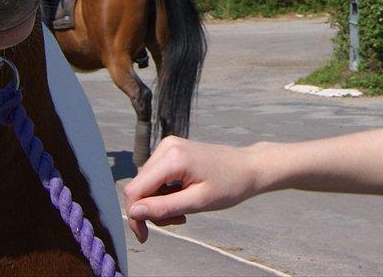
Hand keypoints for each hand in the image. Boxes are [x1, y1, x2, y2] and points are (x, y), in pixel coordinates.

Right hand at [123, 136, 264, 241]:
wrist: (247, 167)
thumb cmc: (228, 186)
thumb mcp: (197, 202)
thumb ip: (164, 207)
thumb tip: (134, 212)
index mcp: (172, 158)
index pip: (135, 189)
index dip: (135, 215)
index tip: (145, 236)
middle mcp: (166, 147)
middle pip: (139, 186)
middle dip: (151, 210)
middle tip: (177, 221)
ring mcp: (168, 146)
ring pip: (147, 182)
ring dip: (159, 203)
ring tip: (183, 212)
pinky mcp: (172, 149)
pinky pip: (156, 175)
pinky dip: (164, 192)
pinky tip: (182, 197)